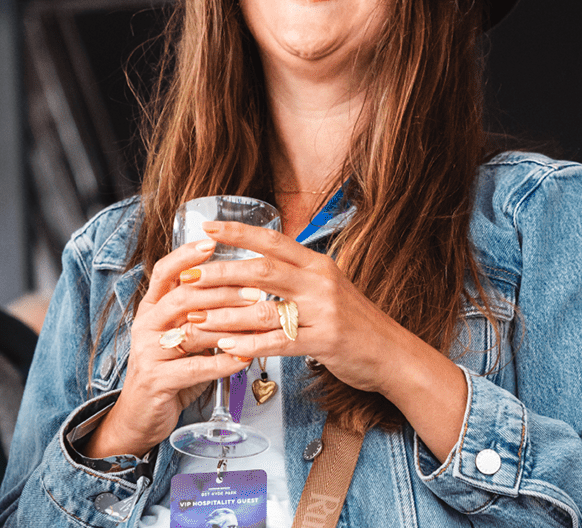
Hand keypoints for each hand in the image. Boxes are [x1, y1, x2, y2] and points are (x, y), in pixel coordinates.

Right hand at [81, 239, 251, 460]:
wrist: (139, 415)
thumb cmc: (168, 371)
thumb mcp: (181, 337)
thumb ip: (201, 315)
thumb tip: (244, 293)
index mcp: (151, 309)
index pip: (163, 272)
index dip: (186, 255)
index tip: (212, 241)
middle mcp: (146, 325)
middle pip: (183, 297)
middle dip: (222, 291)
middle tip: (256, 291)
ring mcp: (148, 352)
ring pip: (191, 331)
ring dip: (229, 326)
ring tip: (258, 323)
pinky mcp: (157, 380)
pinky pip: (194, 367)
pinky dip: (223, 363)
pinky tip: (245, 359)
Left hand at [183, 220, 467, 456]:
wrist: (392, 354)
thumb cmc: (354, 323)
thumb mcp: (328, 288)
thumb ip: (296, 276)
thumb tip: (256, 265)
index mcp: (317, 264)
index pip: (273, 240)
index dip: (238, 233)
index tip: (206, 227)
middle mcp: (320, 282)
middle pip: (262, 270)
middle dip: (221, 272)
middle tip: (189, 276)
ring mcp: (324, 311)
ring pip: (264, 309)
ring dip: (225, 315)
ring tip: (195, 318)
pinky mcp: (325, 341)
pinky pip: (278, 342)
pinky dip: (249, 344)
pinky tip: (225, 346)